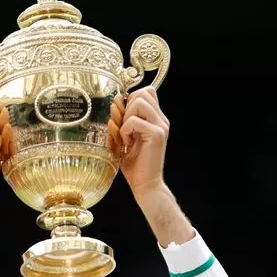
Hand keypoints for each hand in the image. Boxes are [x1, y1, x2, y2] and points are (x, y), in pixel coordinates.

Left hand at [116, 86, 169, 200]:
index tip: (124, 120)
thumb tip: (116, 102)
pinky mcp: (157, 134)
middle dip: (127, 107)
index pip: (146, 91)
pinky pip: (134, 120)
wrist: (145, 185)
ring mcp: (161, 126)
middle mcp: (161, 119)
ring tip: (126, 136)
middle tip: (125, 129)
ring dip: (126, 118)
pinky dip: (125, 130)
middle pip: (142, 93)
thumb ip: (121, 120)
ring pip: (139, 101)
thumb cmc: (134, 166)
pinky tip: (127, 143)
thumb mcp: (124, 139)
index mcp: (156, 119)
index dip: (131, 100)